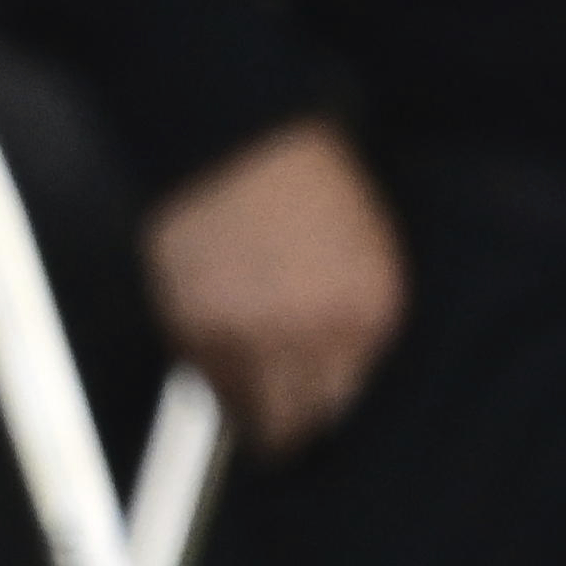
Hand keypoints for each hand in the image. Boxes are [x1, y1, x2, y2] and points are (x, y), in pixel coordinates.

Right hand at [145, 119, 403, 455]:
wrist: (232, 139)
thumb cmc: (302, 177)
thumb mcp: (363, 247)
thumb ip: (354, 314)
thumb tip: (337, 367)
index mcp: (371, 312)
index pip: (357, 400)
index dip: (333, 409)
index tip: (320, 413)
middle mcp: (316, 336)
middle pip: (305, 420)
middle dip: (294, 427)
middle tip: (283, 426)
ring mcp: (251, 338)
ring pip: (250, 413)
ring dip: (248, 411)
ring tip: (247, 401)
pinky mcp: (194, 330)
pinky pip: (203, 382)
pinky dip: (208, 377)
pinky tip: (216, 354)